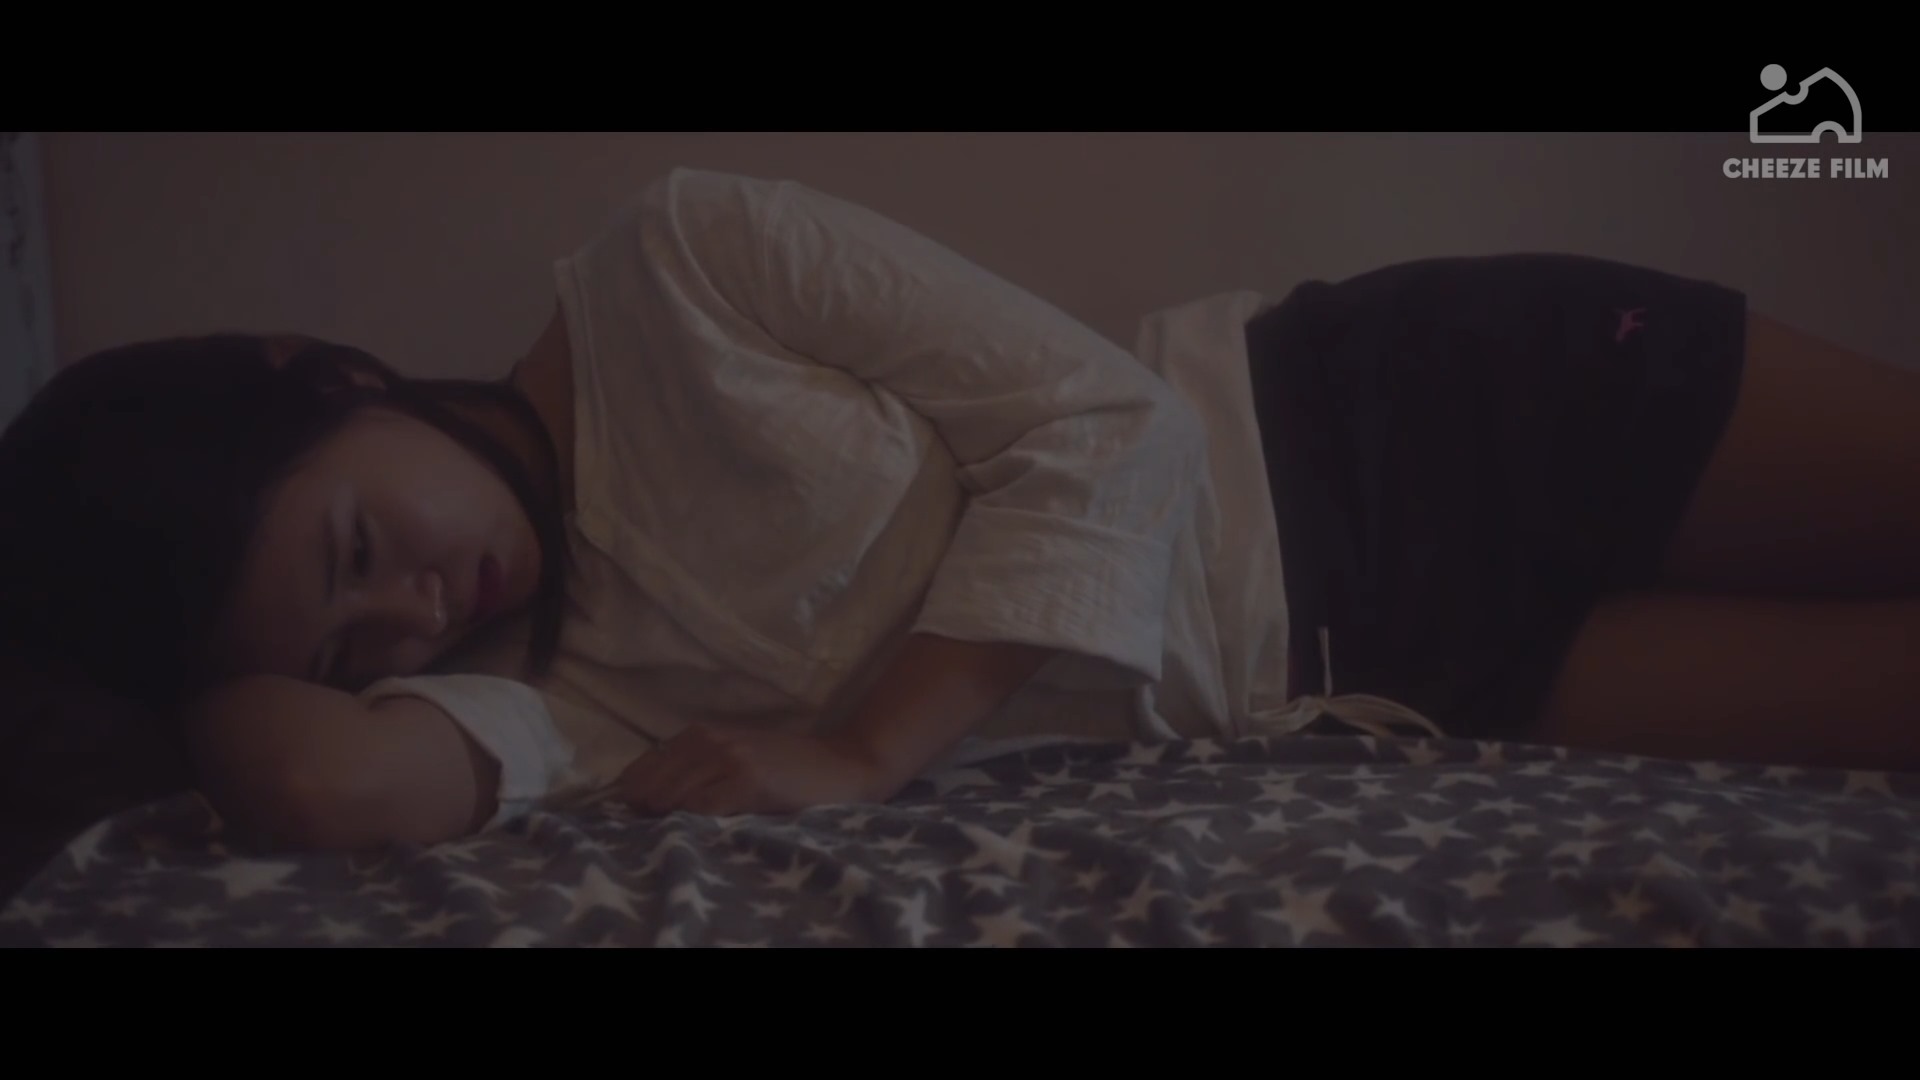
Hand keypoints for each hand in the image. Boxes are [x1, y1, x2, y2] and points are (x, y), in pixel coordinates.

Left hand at [616, 723, 891, 817]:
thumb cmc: (788, 767)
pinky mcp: (749, 781)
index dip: (632, 795)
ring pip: (673, 796)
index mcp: (702, 732)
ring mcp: (730, 759)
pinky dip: (693, 823)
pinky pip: (703, 808)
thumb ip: (697, 768)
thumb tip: (645, 797)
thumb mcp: (736, 755)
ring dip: (664, 820)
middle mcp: (711, 740)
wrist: (842, 764)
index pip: (643, 767)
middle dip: (642, 811)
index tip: (634, 819)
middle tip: (646, 833)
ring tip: (666, 837)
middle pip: (651, 783)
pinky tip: (696, 833)